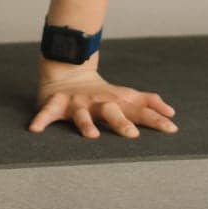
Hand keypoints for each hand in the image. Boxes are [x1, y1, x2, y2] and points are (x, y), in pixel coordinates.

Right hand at [28, 71, 179, 137]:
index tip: (172, 129)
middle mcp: (98, 102)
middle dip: (121, 122)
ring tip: (92, 136)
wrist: (68, 72)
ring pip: (82, 115)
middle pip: (112, 112)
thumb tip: (172, 113)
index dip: (155, 119)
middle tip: (132, 134)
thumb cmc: (102, 93)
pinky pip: (47, 113)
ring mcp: (77, 103)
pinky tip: (35, 129)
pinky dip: (41, 119)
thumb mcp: (126, 96)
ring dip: (86, 125)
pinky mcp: (57, 104)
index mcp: (116, 102)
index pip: (139, 111)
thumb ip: (148, 104)